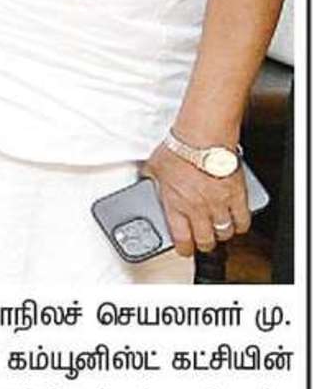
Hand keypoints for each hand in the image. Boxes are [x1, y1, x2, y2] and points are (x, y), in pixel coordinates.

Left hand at [144, 139, 252, 257]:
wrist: (202, 138)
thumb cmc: (179, 149)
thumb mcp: (154, 167)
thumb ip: (152, 179)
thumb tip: (144, 180)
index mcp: (175, 204)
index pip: (181, 238)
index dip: (184, 249)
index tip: (184, 250)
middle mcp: (197, 208)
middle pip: (205, 240)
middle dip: (204, 244)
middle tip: (202, 241)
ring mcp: (219, 203)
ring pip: (224, 232)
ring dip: (221, 234)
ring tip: (218, 230)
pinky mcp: (237, 195)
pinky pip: (244, 219)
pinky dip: (241, 224)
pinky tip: (237, 222)